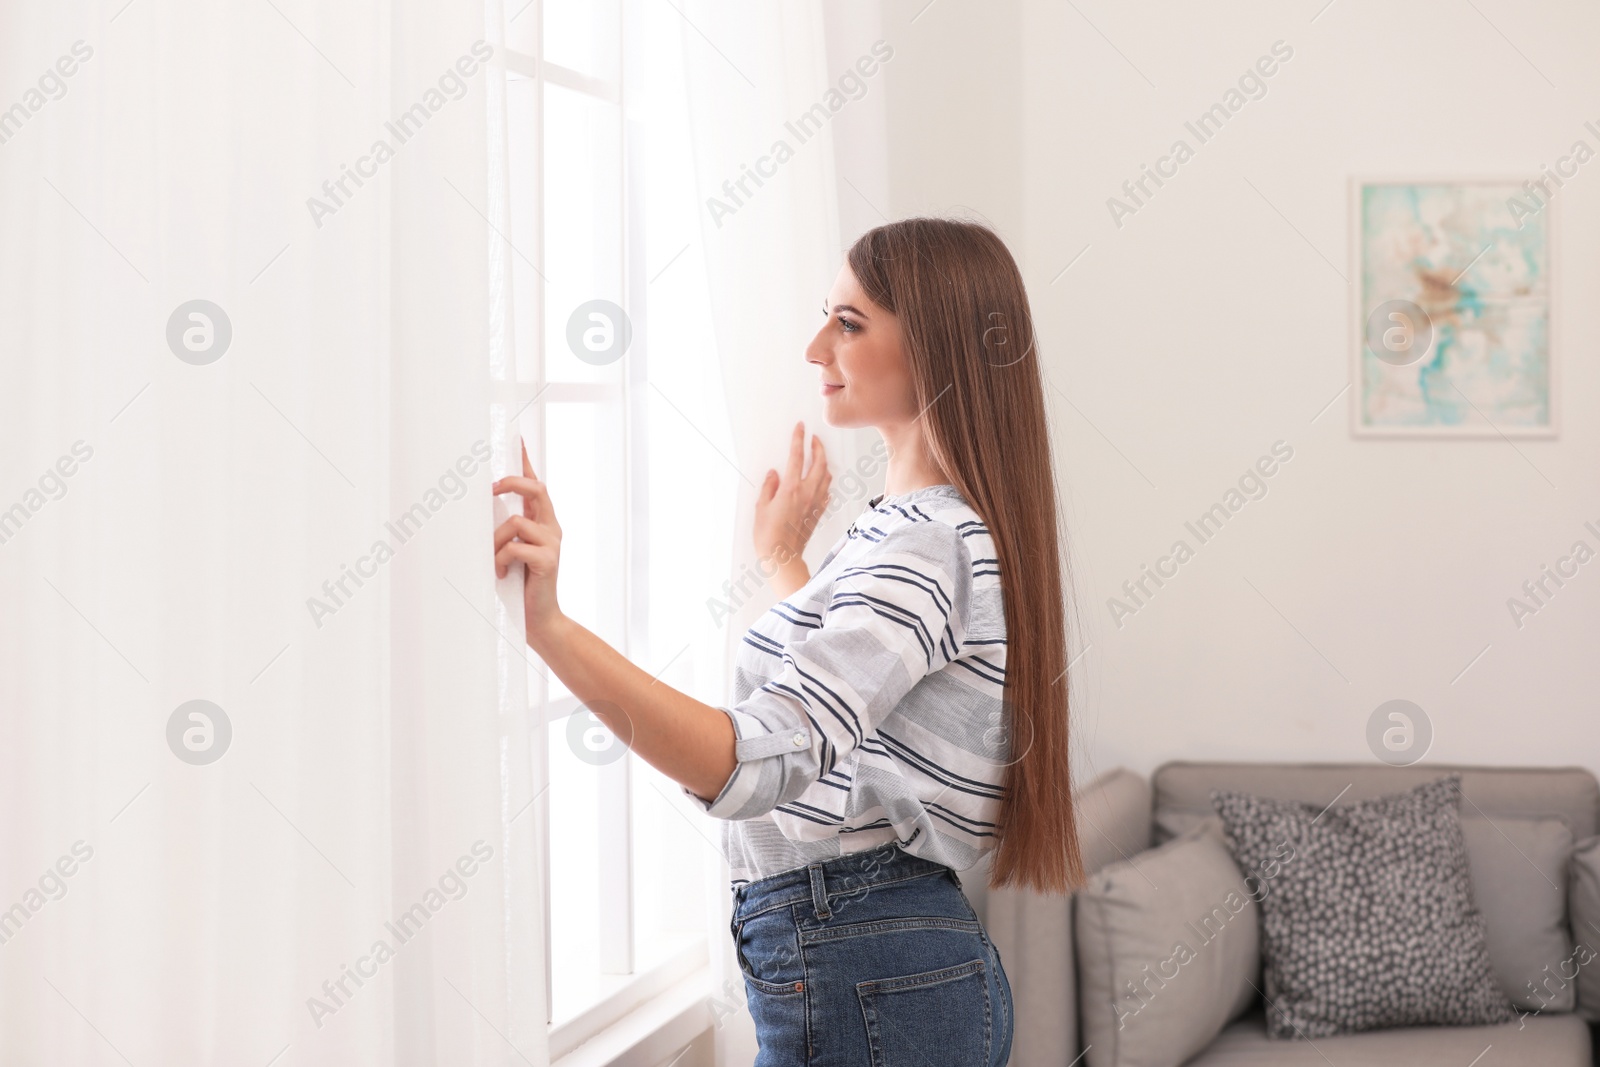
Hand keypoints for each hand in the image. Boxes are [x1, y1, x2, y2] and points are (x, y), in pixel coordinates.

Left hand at [492, 442, 562, 643]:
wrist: (540, 620)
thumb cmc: (519, 586)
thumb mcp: (508, 551)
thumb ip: (503, 532)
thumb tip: (475, 513)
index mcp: (542, 522)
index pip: (535, 484)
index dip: (526, 460)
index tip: (515, 437)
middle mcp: (551, 527)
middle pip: (536, 488)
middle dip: (511, 483)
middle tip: (491, 488)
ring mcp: (552, 542)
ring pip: (516, 522)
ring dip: (496, 541)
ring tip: (494, 562)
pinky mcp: (548, 560)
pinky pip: (515, 547)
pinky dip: (501, 559)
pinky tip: (502, 573)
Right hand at [753, 421, 830, 584]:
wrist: (783, 558)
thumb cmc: (769, 537)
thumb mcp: (761, 508)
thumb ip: (768, 488)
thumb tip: (773, 474)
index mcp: (790, 489)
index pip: (796, 456)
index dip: (798, 439)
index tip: (801, 428)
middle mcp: (806, 494)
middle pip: (819, 463)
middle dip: (818, 447)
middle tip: (815, 439)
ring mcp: (815, 504)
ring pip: (826, 477)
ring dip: (824, 463)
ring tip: (819, 457)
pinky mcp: (818, 514)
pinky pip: (827, 493)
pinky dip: (826, 483)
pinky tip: (822, 483)